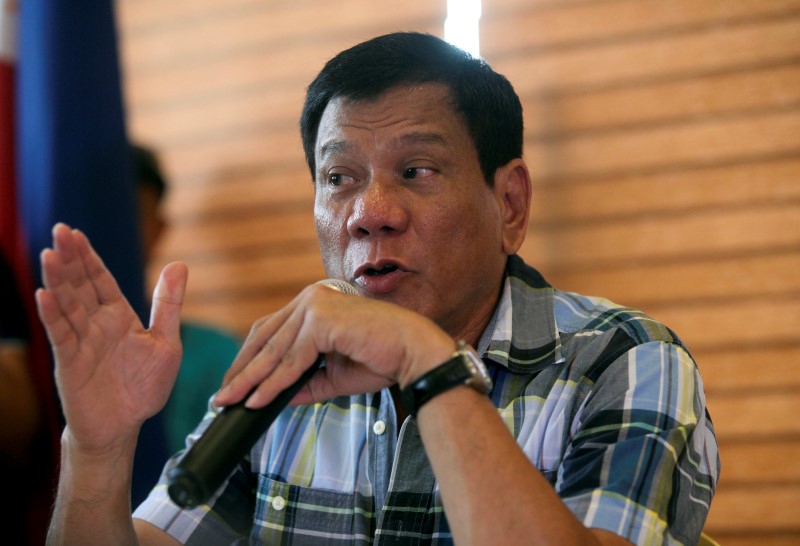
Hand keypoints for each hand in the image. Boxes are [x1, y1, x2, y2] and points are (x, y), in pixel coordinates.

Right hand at [35, 223, 187, 453]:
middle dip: (70, 259)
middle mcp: (96, 325)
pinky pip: (61, 336)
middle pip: (80, 286)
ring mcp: (81, 343)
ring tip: (48, 254)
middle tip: (59, 230)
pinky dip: (53, 316)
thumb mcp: (166, 342)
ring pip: (67, 306)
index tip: (75, 233)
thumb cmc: (144, 386)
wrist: (125, 426)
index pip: (100, 280)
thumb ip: (169, 304)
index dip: (89, 258)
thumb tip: (179, 263)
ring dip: (58, 281)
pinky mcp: (71, 363)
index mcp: (118, 317)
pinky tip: (44, 295)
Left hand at [214, 282, 455, 408]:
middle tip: (222, 396)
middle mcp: (311, 298)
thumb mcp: (332, 376)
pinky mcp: (322, 319)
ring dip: (250, 379)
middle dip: (241, 369)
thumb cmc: (381, 359)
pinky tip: (257, 399)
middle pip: (264, 337)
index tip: (235, 384)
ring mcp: (316, 304)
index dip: (249, 358)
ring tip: (230, 402)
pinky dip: (272, 382)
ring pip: (274, 350)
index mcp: (314, 304)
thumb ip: (303, 382)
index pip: (271, 330)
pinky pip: (291, 359)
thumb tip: (272, 397)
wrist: (413, 354)